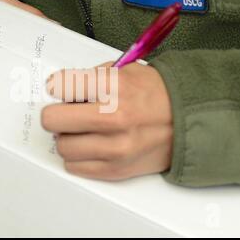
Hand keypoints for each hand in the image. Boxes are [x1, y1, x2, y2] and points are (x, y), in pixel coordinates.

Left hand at [41, 62, 172, 180]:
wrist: (188, 121)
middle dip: (56, 113)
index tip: (61, 89)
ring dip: (67, 137)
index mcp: (114, 88)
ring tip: (82, 130)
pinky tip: (91, 145)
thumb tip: (62, 90)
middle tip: (65, 112)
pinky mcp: (115, 170)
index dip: (57, 86)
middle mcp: (113, 119)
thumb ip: (91, 77)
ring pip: (62, 146)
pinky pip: (74, 166)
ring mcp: (114, 148)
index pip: (60, 86)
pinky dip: (78, 156)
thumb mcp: (125, 70)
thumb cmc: (157, 95)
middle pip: (52, 120)